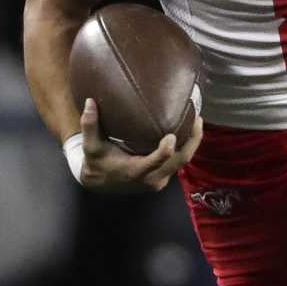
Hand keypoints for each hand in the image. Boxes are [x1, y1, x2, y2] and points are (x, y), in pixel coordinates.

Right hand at [77, 97, 201, 194]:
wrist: (100, 184)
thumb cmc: (96, 162)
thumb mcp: (91, 146)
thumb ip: (90, 125)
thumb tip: (90, 101)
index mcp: (135, 171)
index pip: (156, 162)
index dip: (166, 151)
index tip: (172, 134)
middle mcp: (152, 178)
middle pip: (181, 161)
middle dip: (192, 140)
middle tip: (197, 118)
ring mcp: (160, 180)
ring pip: (184, 161)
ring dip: (192, 142)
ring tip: (196, 119)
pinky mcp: (164, 177)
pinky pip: (179, 162)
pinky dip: (185, 146)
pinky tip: (188, 129)